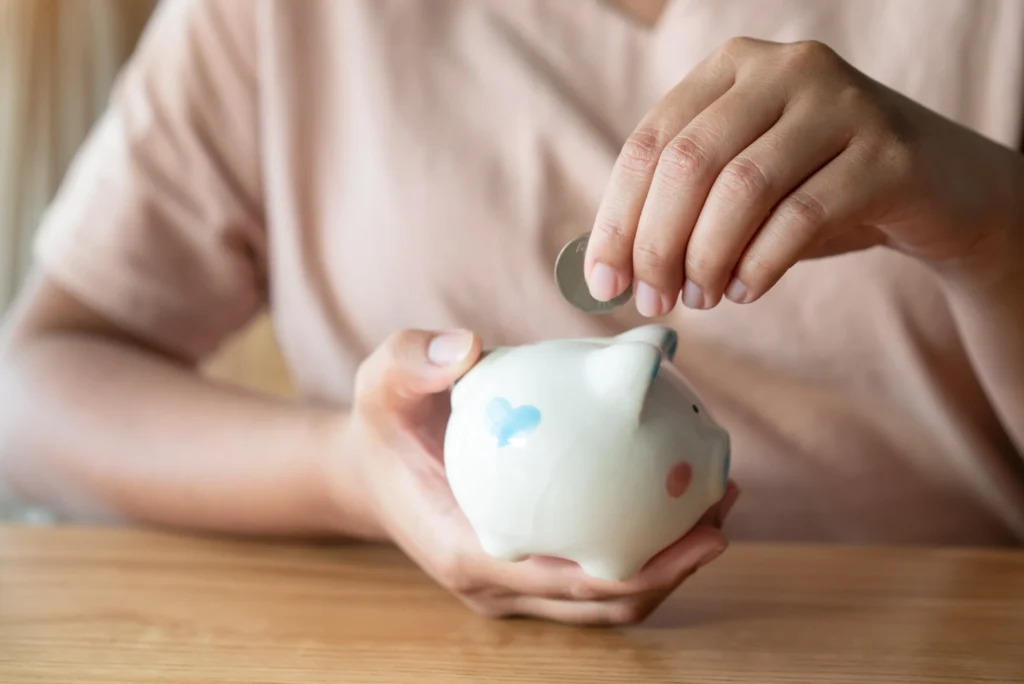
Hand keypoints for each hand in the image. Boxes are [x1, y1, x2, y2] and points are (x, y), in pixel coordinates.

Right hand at [336, 328, 738, 624]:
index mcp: (468, 554)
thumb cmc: (381, 428)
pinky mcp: (525, 571)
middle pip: (604, 603)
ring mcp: (513, 585)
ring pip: (606, 598)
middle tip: (724, 504)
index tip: (708, 532)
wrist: (365, 471)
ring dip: (668, 562)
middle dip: (676, 569)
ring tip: (715, 497)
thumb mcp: (379, 382)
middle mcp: (497, 584)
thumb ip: (412, 361)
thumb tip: (467, 345)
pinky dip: (638, 543)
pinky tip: (667, 487)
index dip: (645, 571)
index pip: (570, 582)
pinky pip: (593, 569)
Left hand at [584, 37, 1022, 314]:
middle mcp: (784, 68)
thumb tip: (602, 274)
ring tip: (702, 300)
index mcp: (731, 67)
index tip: (604, 284)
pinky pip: (802, 215)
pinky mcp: (887, 151)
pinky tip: (746, 290)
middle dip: (658, 244)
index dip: (618, 218)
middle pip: (690, 162)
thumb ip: (677, 211)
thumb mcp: (739, 188)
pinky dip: (761, 263)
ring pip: (743, 187)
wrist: (935, 189)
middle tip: (652, 301)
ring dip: (708, 257)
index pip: (650, 142)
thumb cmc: (815, 191)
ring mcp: (840, 102)